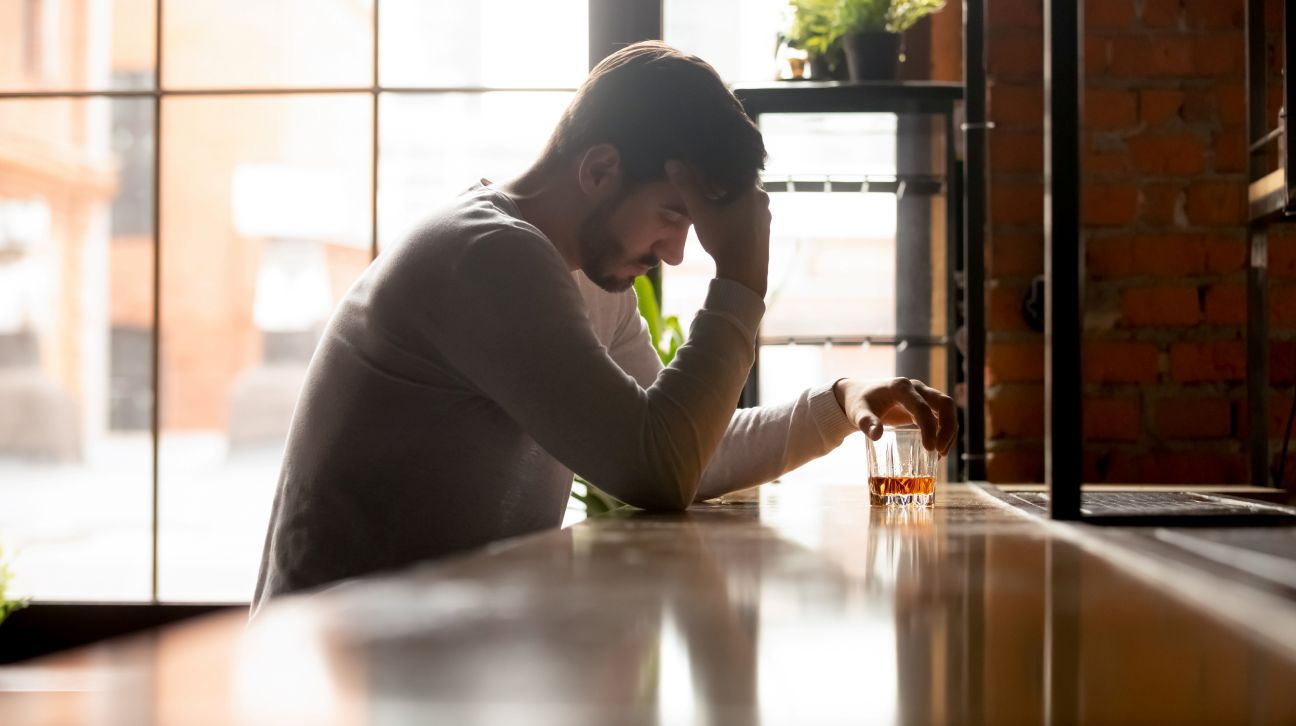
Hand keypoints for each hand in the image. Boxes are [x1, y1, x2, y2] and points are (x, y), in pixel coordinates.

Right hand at [666, 160, 769, 296]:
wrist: (744, 274)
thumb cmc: (723, 239)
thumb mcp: (701, 212)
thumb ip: (687, 187)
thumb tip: (672, 163)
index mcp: (752, 189)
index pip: (738, 167)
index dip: (722, 167)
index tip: (708, 171)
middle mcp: (764, 199)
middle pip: (742, 184)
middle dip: (725, 185)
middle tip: (707, 188)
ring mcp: (766, 217)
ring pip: (747, 201)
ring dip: (732, 201)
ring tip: (714, 205)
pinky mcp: (764, 232)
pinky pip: (750, 215)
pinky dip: (738, 214)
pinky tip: (725, 223)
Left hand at [833, 377, 957, 453]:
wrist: (859, 396)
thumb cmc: (859, 403)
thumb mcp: (858, 413)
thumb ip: (866, 423)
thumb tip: (877, 436)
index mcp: (900, 387)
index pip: (922, 406)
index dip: (929, 427)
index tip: (930, 448)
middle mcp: (916, 388)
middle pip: (944, 403)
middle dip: (947, 428)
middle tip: (941, 452)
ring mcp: (922, 394)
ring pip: (946, 409)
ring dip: (949, 431)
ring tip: (941, 455)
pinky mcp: (924, 404)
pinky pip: (941, 415)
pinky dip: (943, 431)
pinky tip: (937, 450)